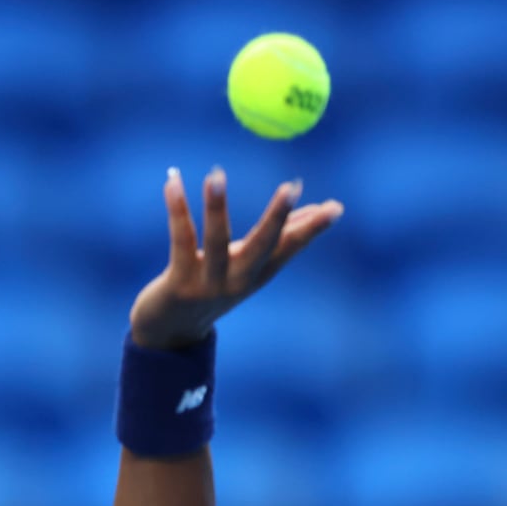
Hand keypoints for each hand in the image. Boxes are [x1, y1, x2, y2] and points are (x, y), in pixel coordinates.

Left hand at [128, 167, 343, 350]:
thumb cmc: (213, 287)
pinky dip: (177, 209)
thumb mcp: (249, 265)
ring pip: (215, 241)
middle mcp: (237, 281)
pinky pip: (180, 239)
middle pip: (262, 247)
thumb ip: (281, 237)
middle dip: (277, 218)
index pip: (290, 248)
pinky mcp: (179, 283)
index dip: (312, 228)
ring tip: (216, 175)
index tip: (335, 207)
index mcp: (258, 274)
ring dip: (216, 207)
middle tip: (291, 187)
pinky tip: (173, 181)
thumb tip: (324, 207)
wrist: (171, 330)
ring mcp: (208, 284)